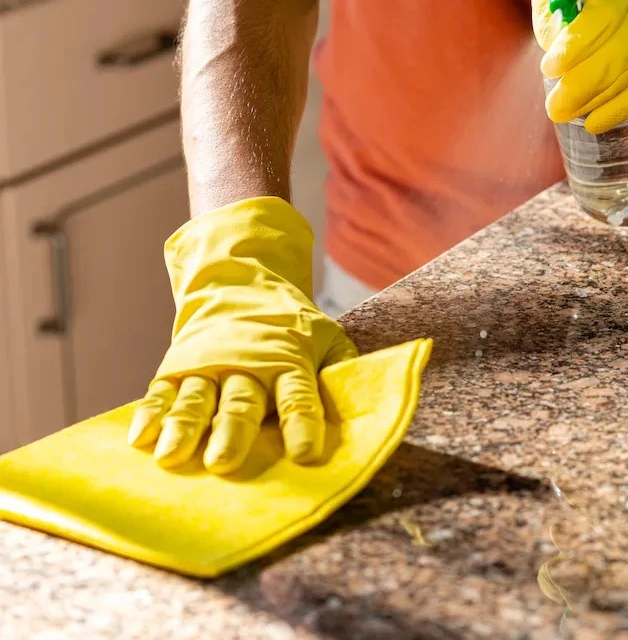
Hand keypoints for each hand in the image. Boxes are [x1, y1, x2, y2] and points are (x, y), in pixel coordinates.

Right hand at [128, 197, 356, 474]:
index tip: (304, 455)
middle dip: (233, 432)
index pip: (298, 395)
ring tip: (172, 458)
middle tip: (224, 463)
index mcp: (287, 359)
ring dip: (184, 428)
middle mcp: (246, 364)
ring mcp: (207, 366)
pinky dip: (149, 415)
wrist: (240, 284)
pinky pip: (160, 393)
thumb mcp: (326, 337)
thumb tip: (368, 398)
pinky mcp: (176, 368)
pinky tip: (139, 440)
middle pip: (241, 402)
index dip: (303, 424)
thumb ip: (343, 366)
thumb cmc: (292, 326)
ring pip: (196, 400)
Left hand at [531, 0, 627, 133]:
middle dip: (584, 84)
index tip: (550, 68)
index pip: (603, 14)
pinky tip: (600, 119)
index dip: (576, 47)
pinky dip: (627, 105)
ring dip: (601, 99)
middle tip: (557, 106)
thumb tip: (550, 37)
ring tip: (570, 112)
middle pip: (622, 49)